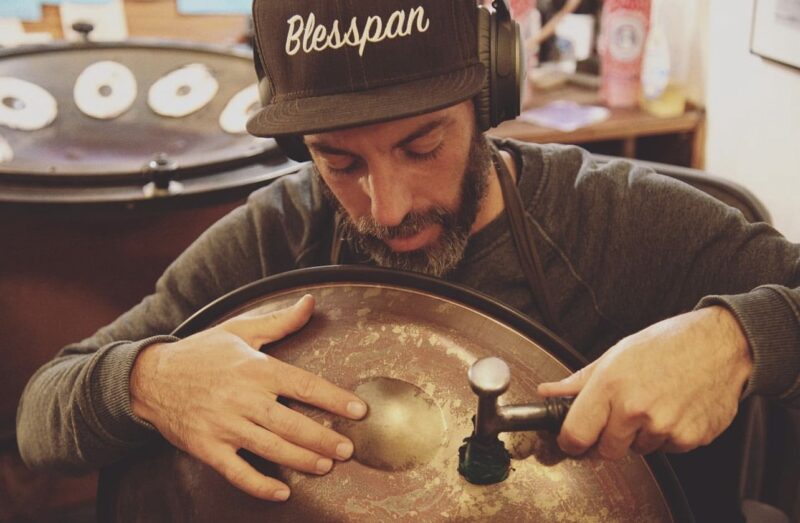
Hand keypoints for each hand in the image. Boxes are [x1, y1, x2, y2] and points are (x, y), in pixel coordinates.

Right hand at [130, 294, 366, 500]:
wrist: (149, 377)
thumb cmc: (201, 353)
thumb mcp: (240, 330)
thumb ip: (280, 321)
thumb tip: (310, 302)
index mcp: (255, 369)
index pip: (304, 385)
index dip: (334, 399)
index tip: (359, 410)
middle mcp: (243, 399)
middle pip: (292, 423)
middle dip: (323, 438)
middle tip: (348, 449)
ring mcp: (224, 425)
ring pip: (271, 448)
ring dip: (302, 460)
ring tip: (326, 466)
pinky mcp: (208, 447)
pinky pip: (237, 472)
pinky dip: (260, 485)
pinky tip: (282, 493)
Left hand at [538, 306, 752, 458]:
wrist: (721, 344)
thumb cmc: (669, 344)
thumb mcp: (617, 354)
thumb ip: (580, 380)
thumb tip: (549, 392)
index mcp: (611, 385)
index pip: (576, 434)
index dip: (571, 442)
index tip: (572, 440)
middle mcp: (635, 409)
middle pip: (605, 451)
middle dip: (607, 439)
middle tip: (619, 416)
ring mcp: (664, 426)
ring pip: (637, 450)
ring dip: (639, 435)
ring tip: (653, 402)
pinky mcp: (689, 438)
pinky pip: (665, 449)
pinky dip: (666, 436)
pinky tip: (673, 408)